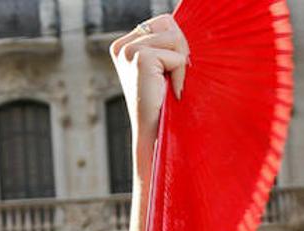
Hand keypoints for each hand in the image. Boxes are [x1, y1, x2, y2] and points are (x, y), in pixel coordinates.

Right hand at [109, 16, 187, 169]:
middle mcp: (121, 46)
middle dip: (179, 50)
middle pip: (168, 23)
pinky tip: (169, 92)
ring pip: (175, 37)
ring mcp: (128, 51)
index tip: (166, 73)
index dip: (175, 46)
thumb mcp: (163, 67)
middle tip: (170, 79)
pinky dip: (180, 75)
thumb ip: (167, 44)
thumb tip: (181, 26)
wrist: (155, 135)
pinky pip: (177, 56)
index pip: (164, 22)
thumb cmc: (164, 104)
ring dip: (180, 64)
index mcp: (123, 45)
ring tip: (168, 86)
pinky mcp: (140, 59)